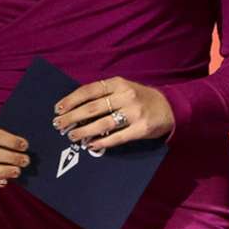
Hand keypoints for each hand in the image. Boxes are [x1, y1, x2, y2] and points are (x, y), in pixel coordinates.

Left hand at [54, 76, 172, 151]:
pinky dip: (102, 142)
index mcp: (118, 83)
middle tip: (59, 125)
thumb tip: (76, 106)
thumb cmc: (141, 98)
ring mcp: (134, 112)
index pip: (89, 90)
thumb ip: (104, 94)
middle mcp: (125, 96)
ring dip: (84, 131)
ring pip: (102, 124)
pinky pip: (117, 137)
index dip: (71, 100)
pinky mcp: (141, 128)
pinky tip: (92, 145)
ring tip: (72, 136)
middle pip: (92, 108)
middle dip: (72, 117)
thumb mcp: (124, 88)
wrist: (170, 107)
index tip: (58, 108)